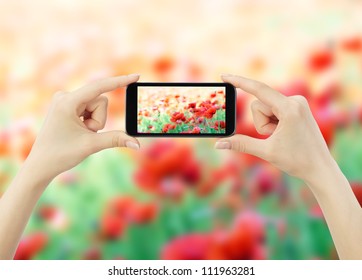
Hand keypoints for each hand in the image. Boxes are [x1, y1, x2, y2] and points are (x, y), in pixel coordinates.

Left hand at [26, 74, 140, 181]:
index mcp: (67, 102)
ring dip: (94, 122)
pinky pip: (89, 109)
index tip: (136, 76)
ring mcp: (65, 100)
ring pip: (96, 106)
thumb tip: (137, 144)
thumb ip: (116, 140)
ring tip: (80, 133)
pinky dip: (89, 121)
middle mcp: (65, 96)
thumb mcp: (91, 145)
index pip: (100, 87)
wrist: (41, 164)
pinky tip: (76, 130)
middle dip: (99, 120)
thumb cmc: (61, 154)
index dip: (120, 82)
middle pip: (100, 101)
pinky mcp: (67, 105)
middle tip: (86, 134)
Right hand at [215, 74, 333, 183]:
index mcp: (289, 109)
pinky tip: (286, 133)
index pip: (258, 90)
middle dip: (261, 123)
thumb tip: (218, 145)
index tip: (223, 76)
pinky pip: (274, 110)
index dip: (238, 82)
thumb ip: (241, 144)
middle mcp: (295, 100)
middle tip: (275, 138)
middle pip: (259, 105)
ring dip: (267, 124)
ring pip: (265, 108)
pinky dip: (273, 122)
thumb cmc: (297, 161)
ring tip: (282, 137)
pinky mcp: (297, 107)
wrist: (320, 168)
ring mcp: (297, 103)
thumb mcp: (266, 152)